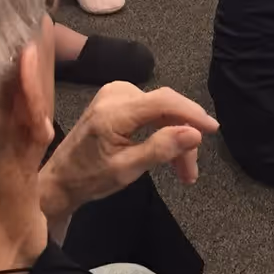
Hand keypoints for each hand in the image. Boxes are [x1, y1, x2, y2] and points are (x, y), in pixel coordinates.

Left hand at [39, 84, 218, 230]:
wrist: (60, 180)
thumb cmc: (89, 179)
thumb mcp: (126, 170)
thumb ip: (160, 149)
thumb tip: (194, 134)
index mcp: (114, 112)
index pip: (163, 102)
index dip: (192, 113)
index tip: (213, 129)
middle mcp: (115, 94)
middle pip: (165, 107)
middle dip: (184, 136)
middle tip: (191, 172)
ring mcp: (115, 93)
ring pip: (161, 110)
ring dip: (175, 136)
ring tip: (183, 171)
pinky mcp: (117, 99)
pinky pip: (151, 110)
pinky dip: (163, 129)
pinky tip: (169, 150)